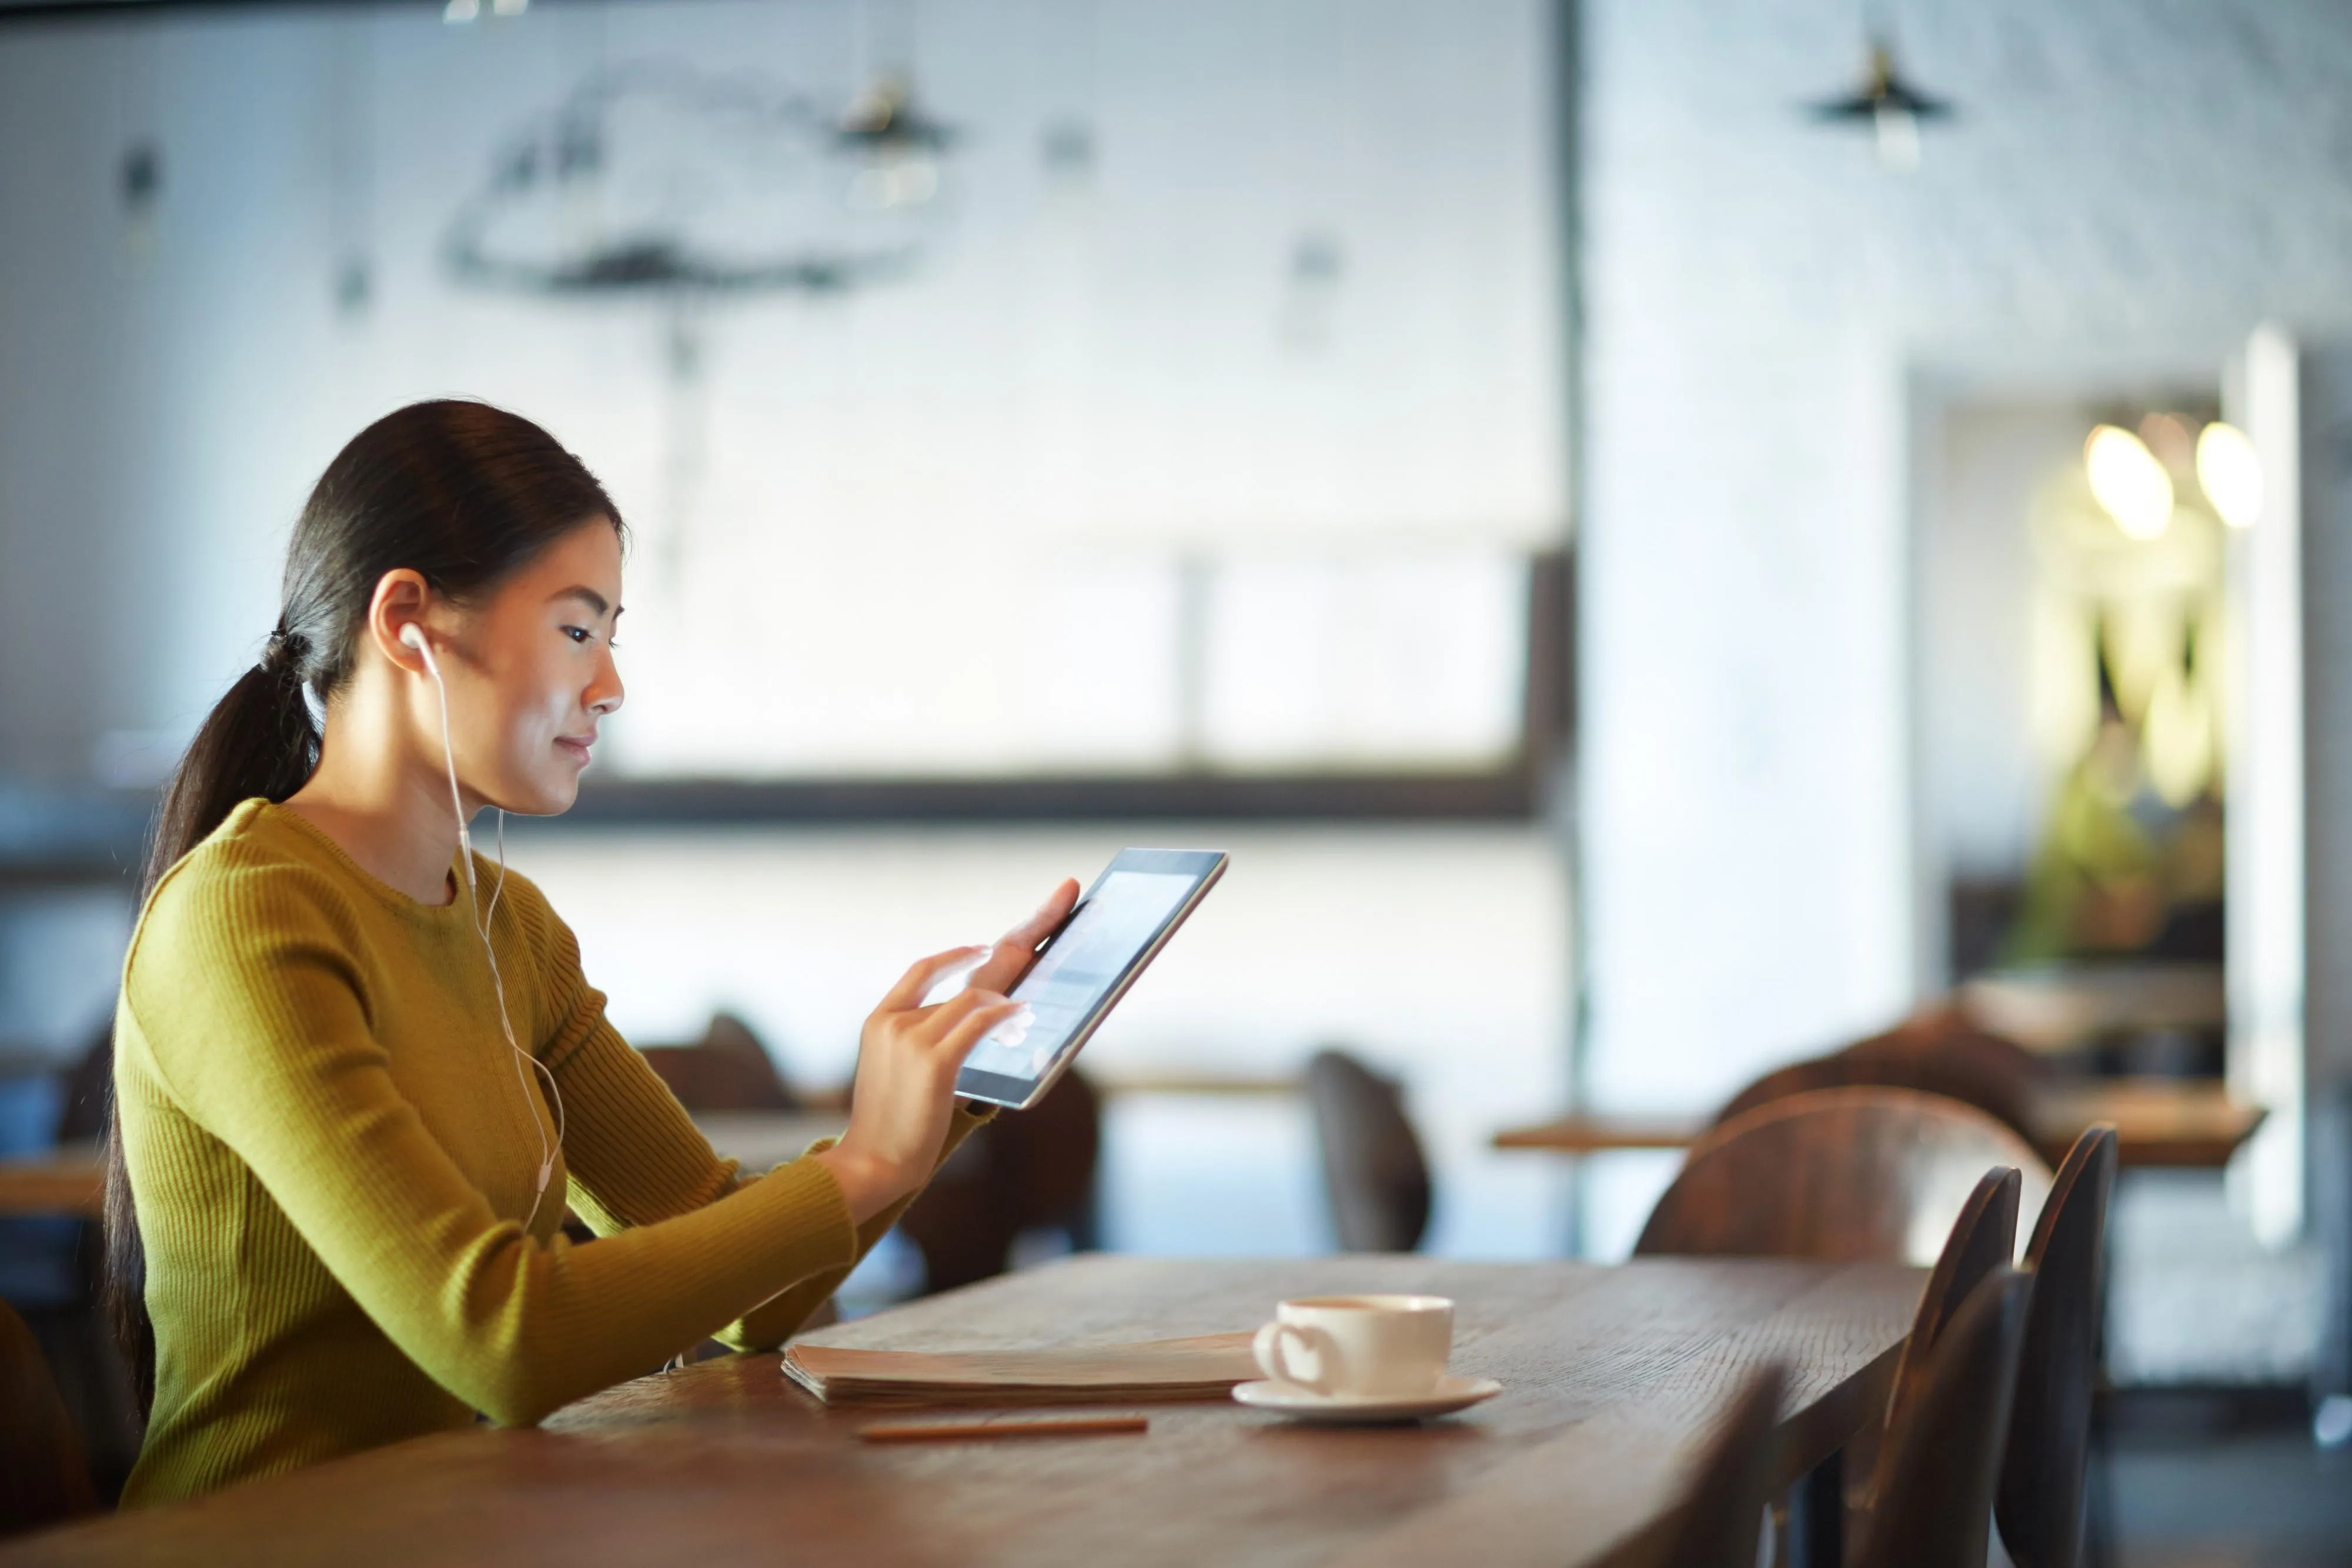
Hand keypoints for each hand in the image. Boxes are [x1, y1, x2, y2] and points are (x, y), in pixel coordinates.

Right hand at [813, 880, 1080, 1221]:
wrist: (870, 1164)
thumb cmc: (891, 1126)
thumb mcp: (898, 1072)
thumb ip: (925, 1043)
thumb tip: (971, 1025)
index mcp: (881, 1019)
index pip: (924, 968)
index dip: (958, 953)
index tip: (985, 945)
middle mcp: (895, 1020)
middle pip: (964, 980)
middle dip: (1015, 946)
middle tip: (1052, 913)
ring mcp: (911, 1037)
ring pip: (977, 1000)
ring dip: (1013, 1002)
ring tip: (1033, 1010)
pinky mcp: (934, 1060)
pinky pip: (981, 1022)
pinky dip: (1007, 1017)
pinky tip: (1024, 1016)